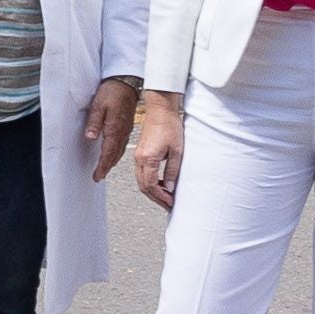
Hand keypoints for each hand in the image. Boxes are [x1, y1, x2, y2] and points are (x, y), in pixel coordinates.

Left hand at [82, 77, 138, 180]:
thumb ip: (94, 122)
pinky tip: (114, 153)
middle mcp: (122, 132)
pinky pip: (122, 144)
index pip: (107, 153)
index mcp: (114, 129)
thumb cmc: (112, 92)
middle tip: (100, 176)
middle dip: (107, 167)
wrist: (126, 83)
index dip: (102, 166)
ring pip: (119, 151)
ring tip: (106, 168)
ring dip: (112, 161)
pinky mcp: (128, 126)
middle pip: (114, 155)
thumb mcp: (98, 105)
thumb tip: (90, 137)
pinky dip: (117, 153)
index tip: (97, 176)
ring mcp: (126, 130)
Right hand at [131, 90, 185, 209]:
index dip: (161, 197)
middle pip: (144, 186)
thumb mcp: (177, 151)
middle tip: (168, 204)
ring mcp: (138, 155)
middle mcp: (139, 159)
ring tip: (165, 196)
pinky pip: (141, 173)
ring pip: (141, 181)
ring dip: (152, 190)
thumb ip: (172, 171)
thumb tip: (170, 187)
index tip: (170, 202)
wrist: (160, 109)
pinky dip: (149, 182)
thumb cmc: (169, 126)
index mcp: (148, 159)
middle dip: (156, 198)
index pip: (151, 186)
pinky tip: (160, 183)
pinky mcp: (140, 152)